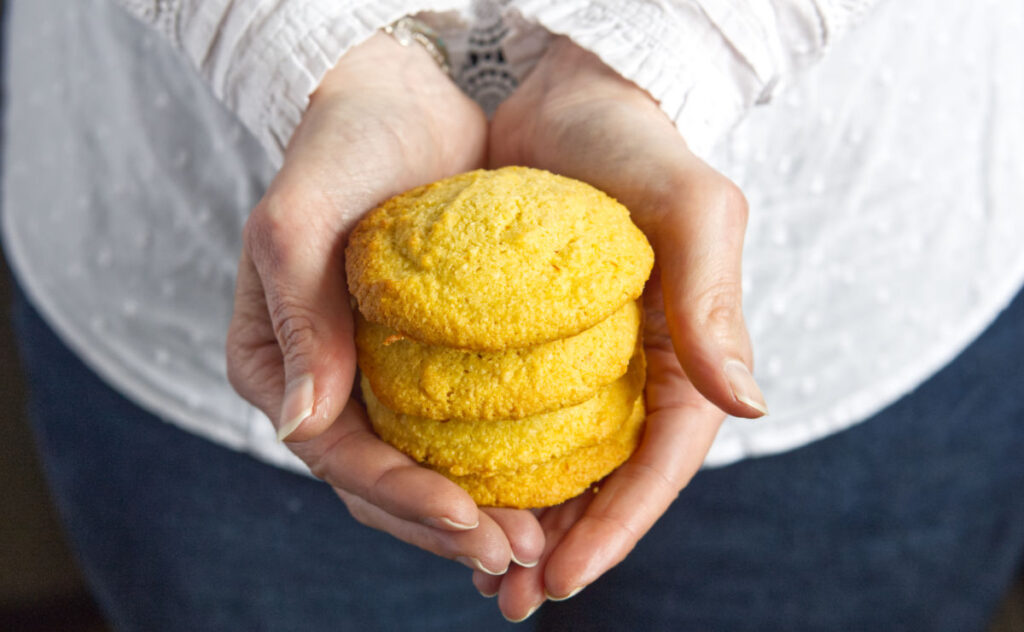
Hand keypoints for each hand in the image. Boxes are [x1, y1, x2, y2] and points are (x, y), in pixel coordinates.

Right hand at [225, 33, 542, 575]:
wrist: (398, 101)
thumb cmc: (341, 149)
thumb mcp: (300, 220)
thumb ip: (299, 317)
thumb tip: (302, 426)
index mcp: (277, 365)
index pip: (338, 455)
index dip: (401, 497)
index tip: (471, 521)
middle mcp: (324, 384)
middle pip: (378, 484)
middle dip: (445, 528)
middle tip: (518, 556)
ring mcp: (373, 378)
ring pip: (419, 471)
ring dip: (473, 516)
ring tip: (538, 544)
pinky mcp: (425, 363)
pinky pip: (456, 433)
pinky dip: (493, 469)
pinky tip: (542, 492)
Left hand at [474, 37, 766, 619]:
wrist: (559, 95)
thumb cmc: (633, 146)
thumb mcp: (693, 209)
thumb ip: (715, 301)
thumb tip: (749, 407)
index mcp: (683, 359)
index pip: (659, 464)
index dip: (617, 526)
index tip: (562, 575)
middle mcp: (632, 375)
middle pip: (604, 482)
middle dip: (561, 547)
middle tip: (508, 597)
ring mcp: (576, 366)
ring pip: (554, 466)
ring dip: (518, 523)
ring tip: (477, 575)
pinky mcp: (522, 346)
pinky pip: (507, 420)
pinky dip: (484, 465)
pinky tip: (450, 496)